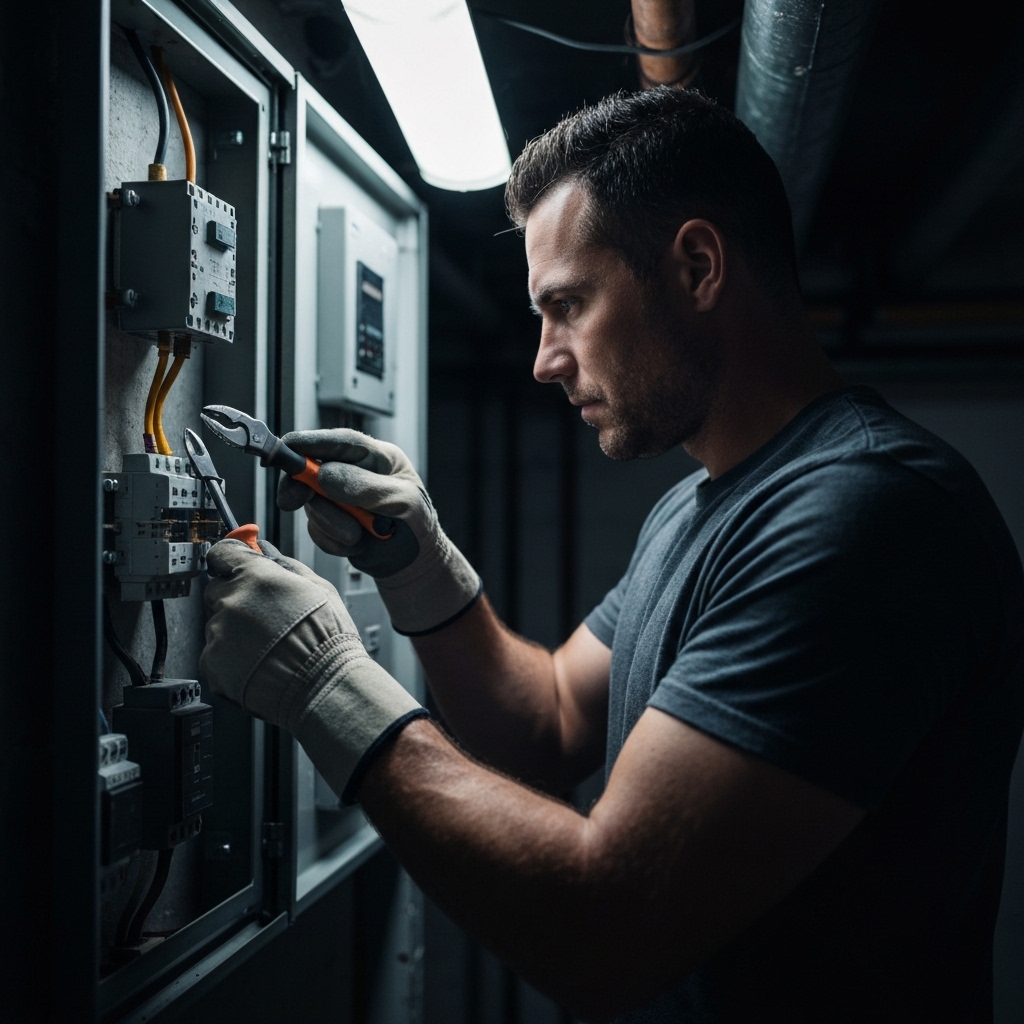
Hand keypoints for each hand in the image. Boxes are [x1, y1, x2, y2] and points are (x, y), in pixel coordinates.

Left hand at [199, 538, 425, 801]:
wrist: (322, 686)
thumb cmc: (327, 639)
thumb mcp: (318, 588)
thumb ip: (285, 564)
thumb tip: (266, 551)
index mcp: (256, 578)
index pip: (222, 554)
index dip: (230, 560)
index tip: (233, 565)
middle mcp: (231, 602)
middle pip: (217, 590)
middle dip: (235, 599)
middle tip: (264, 617)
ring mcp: (218, 634)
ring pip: (217, 624)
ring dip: (235, 631)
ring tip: (267, 646)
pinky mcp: (212, 664)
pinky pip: (214, 653)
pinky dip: (230, 658)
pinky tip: (257, 662)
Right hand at [277, 429, 480, 634]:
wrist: (414, 566)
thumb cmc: (418, 528)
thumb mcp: (401, 503)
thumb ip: (365, 487)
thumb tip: (324, 475)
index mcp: (378, 458)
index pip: (342, 442)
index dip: (311, 441)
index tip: (286, 447)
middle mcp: (355, 473)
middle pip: (314, 468)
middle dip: (302, 486)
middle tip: (290, 501)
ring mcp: (340, 497)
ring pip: (312, 502)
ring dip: (331, 523)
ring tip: (357, 536)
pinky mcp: (332, 521)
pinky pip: (315, 528)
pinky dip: (331, 540)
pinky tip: (354, 545)